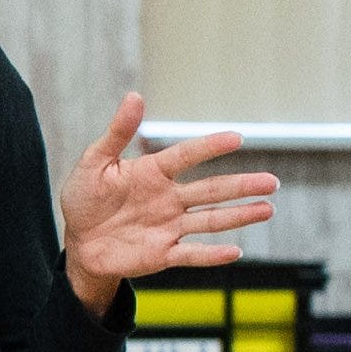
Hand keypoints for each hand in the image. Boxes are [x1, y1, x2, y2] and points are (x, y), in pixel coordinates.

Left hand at [60, 92, 279, 312]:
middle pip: (211, 190)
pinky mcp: (162, 253)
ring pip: (209, 220)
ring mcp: (168, 226)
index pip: (186, 155)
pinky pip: (191, 254)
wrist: (78, 241)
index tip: (236, 138)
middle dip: (241, 185)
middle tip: (272, 182)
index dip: (209, 147)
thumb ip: (117, 133)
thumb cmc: (85, 198)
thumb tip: (134, 96)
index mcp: (153, 172)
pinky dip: (211, 255)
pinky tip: (235, 251)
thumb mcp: (94, 162)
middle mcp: (168, 199)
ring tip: (267, 209)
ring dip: (238, 216)